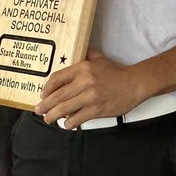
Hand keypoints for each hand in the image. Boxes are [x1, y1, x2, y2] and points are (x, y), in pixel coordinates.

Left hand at [34, 49, 149, 128]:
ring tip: (48, 119)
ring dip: (53, 116)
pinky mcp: (97, 110)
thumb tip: (76, 52)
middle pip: (57, 96)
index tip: (42, 94)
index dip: (46, 88)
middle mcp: (85, 82)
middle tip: (39, 111)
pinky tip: (67, 123)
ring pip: (64, 110)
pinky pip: (77, 119)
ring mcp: (90, 97)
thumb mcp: (100, 59)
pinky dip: (69, 123)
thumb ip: (87, 55)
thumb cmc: (117, 72)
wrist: (136, 83)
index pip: (57, 78)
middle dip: (45, 106)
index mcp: (83, 68)